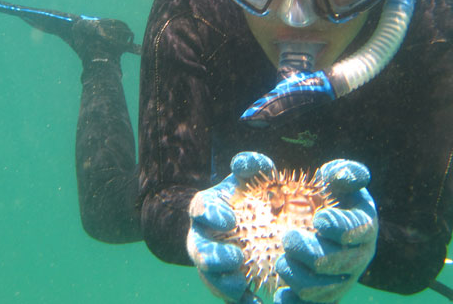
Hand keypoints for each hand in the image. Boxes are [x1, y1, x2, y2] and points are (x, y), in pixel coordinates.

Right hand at [187, 151, 275, 302]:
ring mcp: (211, 264)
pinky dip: (241, 303)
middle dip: (214, 257)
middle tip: (237, 255)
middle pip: (199, 251)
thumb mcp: (249, 178)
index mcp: (205, 210)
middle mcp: (202, 239)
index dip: (211, 215)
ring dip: (224, 284)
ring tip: (243, 284)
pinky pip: (229, 298)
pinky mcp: (226, 284)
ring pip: (210, 279)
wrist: (254, 222)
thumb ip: (250, 165)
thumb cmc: (249, 196)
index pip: (200, 210)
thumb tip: (243, 163)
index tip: (230, 219)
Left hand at [274, 159, 377, 303]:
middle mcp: (357, 257)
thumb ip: (343, 172)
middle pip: (340, 264)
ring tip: (280, 263)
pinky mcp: (323, 297)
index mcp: (362, 226)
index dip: (342, 227)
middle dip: (315, 255)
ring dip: (301, 280)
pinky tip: (279, 297)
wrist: (321, 223)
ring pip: (326, 291)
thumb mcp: (337, 179)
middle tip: (288, 239)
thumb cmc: (328, 195)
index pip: (359, 230)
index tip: (320, 218)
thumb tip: (341, 175)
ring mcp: (341, 280)